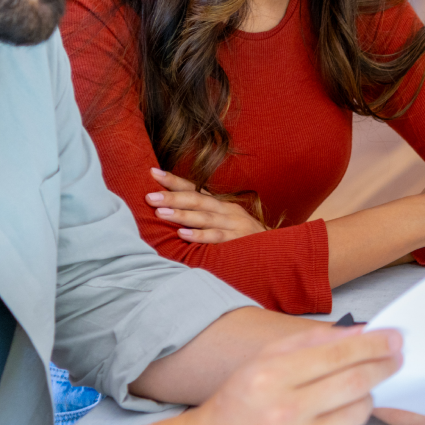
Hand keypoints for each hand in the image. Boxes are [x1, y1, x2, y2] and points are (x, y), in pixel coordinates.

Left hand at [146, 168, 266, 243]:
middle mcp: (227, 211)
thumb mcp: (224, 221)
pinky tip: (183, 234)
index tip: (152, 172)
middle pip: (197, 200)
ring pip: (204, 217)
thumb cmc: (242, 238)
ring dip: (182, 214)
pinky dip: (199, 235)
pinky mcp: (238, 241)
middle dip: (172, 197)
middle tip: (150, 196)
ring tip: (161, 213)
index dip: (174, 181)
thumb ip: (202, 216)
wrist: (275, 252)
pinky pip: (216, 237)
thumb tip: (170, 210)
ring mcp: (233, 225)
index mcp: (220, 204)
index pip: (194, 189)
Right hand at [177, 325, 401, 424]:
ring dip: (363, 398)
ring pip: (357, 413)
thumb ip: (309, 342)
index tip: (393, 339)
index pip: (336, 354)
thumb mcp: (262, 361)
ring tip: (351, 393)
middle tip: (395, 358)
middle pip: (355, 383)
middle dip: (383, 367)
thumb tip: (357, 332)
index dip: (372, 345)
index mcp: (270, 377)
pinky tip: (328, 424)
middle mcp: (283, 412)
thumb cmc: (239, 404)